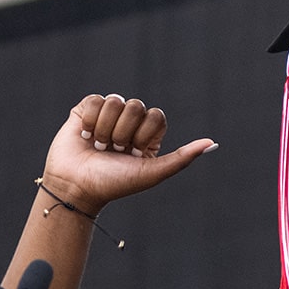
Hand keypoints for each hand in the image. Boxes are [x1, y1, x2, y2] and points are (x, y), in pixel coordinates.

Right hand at [40, 93, 216, 212]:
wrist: (75, 187)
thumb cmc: (114, 183)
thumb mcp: (151, 173)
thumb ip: (182, 158)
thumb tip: (212, 143)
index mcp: (147, 135)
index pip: (155, 116)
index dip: (143, 134)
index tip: (133, 154)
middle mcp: (129, 123)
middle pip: (136, 107)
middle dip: (122, 133)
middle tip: (113, 151)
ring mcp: (107, 114)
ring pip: (115, 102)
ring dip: (104, 129)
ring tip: (97, 146)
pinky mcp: (85, 110)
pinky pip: (96, 100)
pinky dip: (89, 121)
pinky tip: (85, 136)